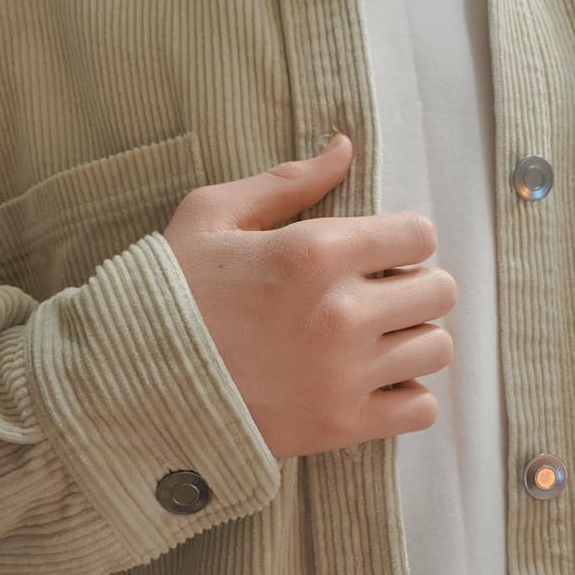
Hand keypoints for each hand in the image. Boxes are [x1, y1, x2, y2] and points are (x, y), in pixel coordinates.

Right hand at [162, 133, 456, 457]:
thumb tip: (344, 147)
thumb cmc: (171, 294)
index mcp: (314, 252)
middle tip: (378, 295)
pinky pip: (420, 409)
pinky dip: (407, 396)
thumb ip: (287, 180)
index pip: (420, 234)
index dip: (403, 239)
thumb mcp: (211, 216)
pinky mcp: (340, 426)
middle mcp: (341, 313)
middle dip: (415, 285)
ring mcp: (344, 375)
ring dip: (413, 339)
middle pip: (440, 291)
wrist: (134, 385)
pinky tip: (374, 383)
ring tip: (376, 340)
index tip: (378, 253)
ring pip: (436, 348)